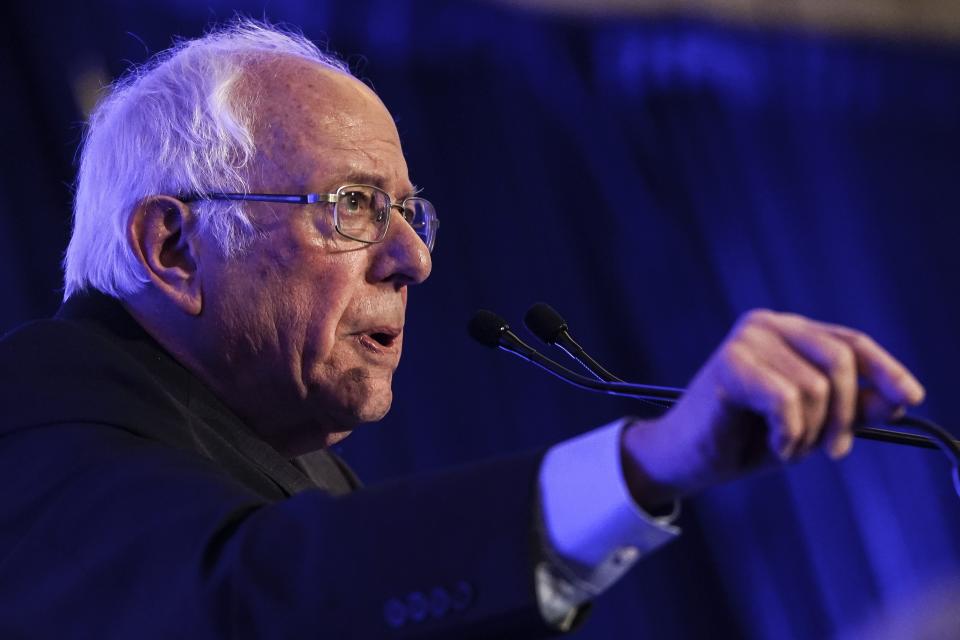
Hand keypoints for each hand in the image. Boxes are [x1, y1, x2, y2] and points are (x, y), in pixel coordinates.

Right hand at [621, 309, 924, 507]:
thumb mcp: (810, 425)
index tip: (911, 398)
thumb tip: (896, 399)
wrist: (685, 459)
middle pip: (841, 360)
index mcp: (786, 331)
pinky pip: (786, 401)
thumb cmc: (743, 438)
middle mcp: (765, 325)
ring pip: (815, 388)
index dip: (886, 369)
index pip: (850, 341)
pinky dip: (787, 434)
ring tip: (786, 446)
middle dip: (846, 415)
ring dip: (809, 433)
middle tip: (835, 452)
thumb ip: (850, 409)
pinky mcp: (729, 365)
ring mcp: (745, 341)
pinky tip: (772, 444)